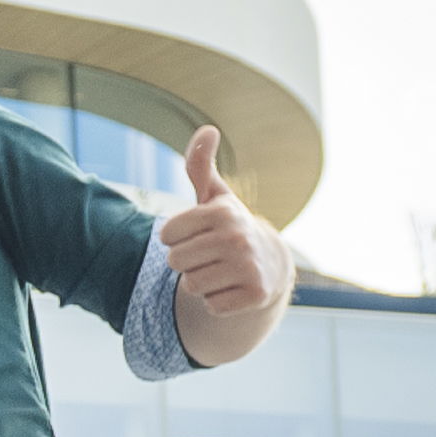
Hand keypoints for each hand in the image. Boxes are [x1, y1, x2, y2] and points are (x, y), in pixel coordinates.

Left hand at [154, 126, 284, 327]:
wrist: (269, 264)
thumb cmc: (228, 227)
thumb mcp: (213, 196)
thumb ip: (200, 165)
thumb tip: (208, 129)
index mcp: (222, 211)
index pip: (166, 235)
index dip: (176, 238)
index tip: (197, 233)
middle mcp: (237, 237)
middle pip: (175, 262)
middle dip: (186, 262)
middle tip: (209, 255)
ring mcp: (249, 266)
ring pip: (191, 286)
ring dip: (200, 283)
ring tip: (221, 270)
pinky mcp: (255, 294)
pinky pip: (210, 306)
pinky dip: (217, 302)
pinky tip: (233, 288)